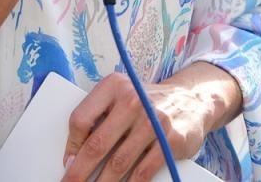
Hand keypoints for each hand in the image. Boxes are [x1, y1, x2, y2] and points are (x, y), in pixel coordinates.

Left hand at [61, 72, 215, 181]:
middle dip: (78, 173)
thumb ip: (99, 117)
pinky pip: (142, 172)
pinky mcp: (170, 141)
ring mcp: (153, 121)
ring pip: (117, 163)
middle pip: (96, 145)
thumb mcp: (122, 96)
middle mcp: (133, 100)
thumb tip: (74, 157)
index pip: (81, 119)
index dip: (71, 146)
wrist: (193, 100)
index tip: (68, 162)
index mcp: (115, 86)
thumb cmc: (148, 103)